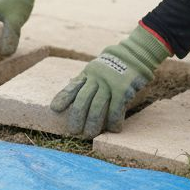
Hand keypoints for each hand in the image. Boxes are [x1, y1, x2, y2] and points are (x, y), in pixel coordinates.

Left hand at [50, 25, 169, 137]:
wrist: (135, 55)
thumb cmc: (113, 66)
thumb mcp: (95, 69)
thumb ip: (85, 81)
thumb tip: (70, 93)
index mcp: (88, 74)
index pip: (73, 87)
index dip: (63, 98)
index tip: (55, 109)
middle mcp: (96, 78)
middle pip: (82, 99)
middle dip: (77, 117)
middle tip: (73, 131)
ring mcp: (110, 83)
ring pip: (97, 106)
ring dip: (92, 122)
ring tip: (89, 134)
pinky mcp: (123, 89)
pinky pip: (116, 108)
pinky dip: (114, 120)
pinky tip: (113, 129)